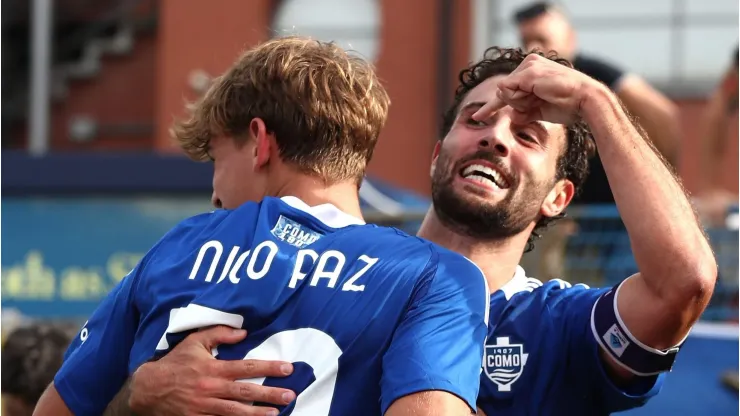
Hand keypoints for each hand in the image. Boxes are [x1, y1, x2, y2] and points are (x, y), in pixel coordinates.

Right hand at [129, 325, 295, 415]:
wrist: (148, 389)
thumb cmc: (175, 363)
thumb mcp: (194, 342)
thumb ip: (219, 334)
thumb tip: (244, 332)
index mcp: (213, 368)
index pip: (247, 367)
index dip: (269, 368)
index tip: (287, 368)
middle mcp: (211, 388)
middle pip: (246, 392)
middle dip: (270, 394)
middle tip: (290, 395)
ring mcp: (205, 407)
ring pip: (236, 412)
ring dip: (257, 414)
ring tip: (276, 414)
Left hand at [472, 54, 603, 124]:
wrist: (584, 100)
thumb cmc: (567, 105)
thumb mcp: (539, 110)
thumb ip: (522, 112)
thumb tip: (510, 116)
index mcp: (532, 70)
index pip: (506, 90)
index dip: (491, 106)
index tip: (476, 117)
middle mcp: (529, 63)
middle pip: (504, 93)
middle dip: (517, 105)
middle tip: (539, 102)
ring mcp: (528, 65)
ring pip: (505, 92)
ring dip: (520, 102)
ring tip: (541, 98)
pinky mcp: (527, 72)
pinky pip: (508, 90)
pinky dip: (518, 98)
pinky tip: (536, 94)